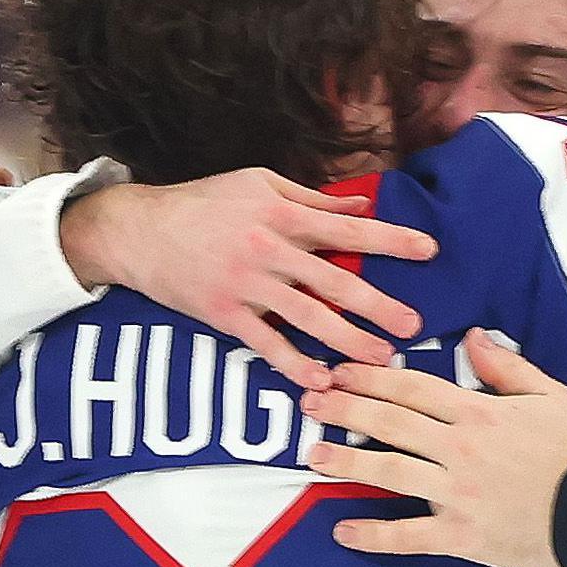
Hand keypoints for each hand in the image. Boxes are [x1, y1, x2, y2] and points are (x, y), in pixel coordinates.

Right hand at [58, 170, 437, 389]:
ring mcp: (246, 287)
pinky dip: (294, 365)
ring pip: (307, 318)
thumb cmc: (202, 203)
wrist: (138, 230)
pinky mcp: (224, 316)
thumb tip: (360, 205)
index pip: (347, 229)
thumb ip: (311, 199)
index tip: (428, 251)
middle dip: (378, 305)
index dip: (390, 240)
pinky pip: (266, 345)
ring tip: (381, 359)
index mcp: (281, 215)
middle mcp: (268, 252)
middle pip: (334, 282)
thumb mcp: (257, 184)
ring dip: (348, 341)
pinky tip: (321, 383)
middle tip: (413, 326)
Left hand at [304, 330, 566, 566]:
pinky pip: (408, 535)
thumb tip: (474, 336)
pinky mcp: (460, 535)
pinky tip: (342, 532)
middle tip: (311, 402)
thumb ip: (506, 367)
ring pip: (389, 471)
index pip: (411, 387)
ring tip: (314, 455)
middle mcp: (459, 447)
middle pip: (389, 422)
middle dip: (345, 409)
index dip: (370, 377)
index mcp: (478, 412)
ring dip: (346, 462)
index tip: (340, 371)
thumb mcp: (550, 394)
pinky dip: (373, 536)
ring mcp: (456, 492)